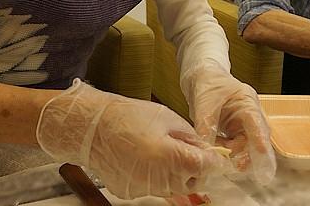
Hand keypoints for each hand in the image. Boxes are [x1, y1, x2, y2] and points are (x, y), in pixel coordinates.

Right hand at [36, 79, 229, 198]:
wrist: (93, 128)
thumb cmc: (128, 117)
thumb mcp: (168, 118)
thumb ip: (191, 138)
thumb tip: (206, 151)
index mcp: (170, 156)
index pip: (205, 167)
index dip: (213, 161)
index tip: (216, 158)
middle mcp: (158, 178)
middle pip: (192, 182)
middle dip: (194, 168)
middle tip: (185, 149)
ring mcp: (144, 188)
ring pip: (174, 188)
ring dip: (176, 174)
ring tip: (162, 152)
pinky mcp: (132, 193)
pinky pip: (153, 189)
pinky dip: (156, 178)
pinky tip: (145, 160)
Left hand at [182, 61, 276, 184]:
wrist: (201, 76)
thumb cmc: (207, 83)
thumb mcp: (204, 104)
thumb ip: (206, 127)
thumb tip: (206, 150)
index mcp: (247, 102)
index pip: (257, 125)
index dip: (261, 144)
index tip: (264, 162)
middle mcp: (250, 114)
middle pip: (255, 140)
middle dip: (248, 155)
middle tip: (238, 168)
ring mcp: (243, 123)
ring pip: (245, 145)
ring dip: (233, 154)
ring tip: (218, 154)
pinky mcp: (235, 130)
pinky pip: (234, 145)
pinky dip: (225, 150)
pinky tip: (216, 149)